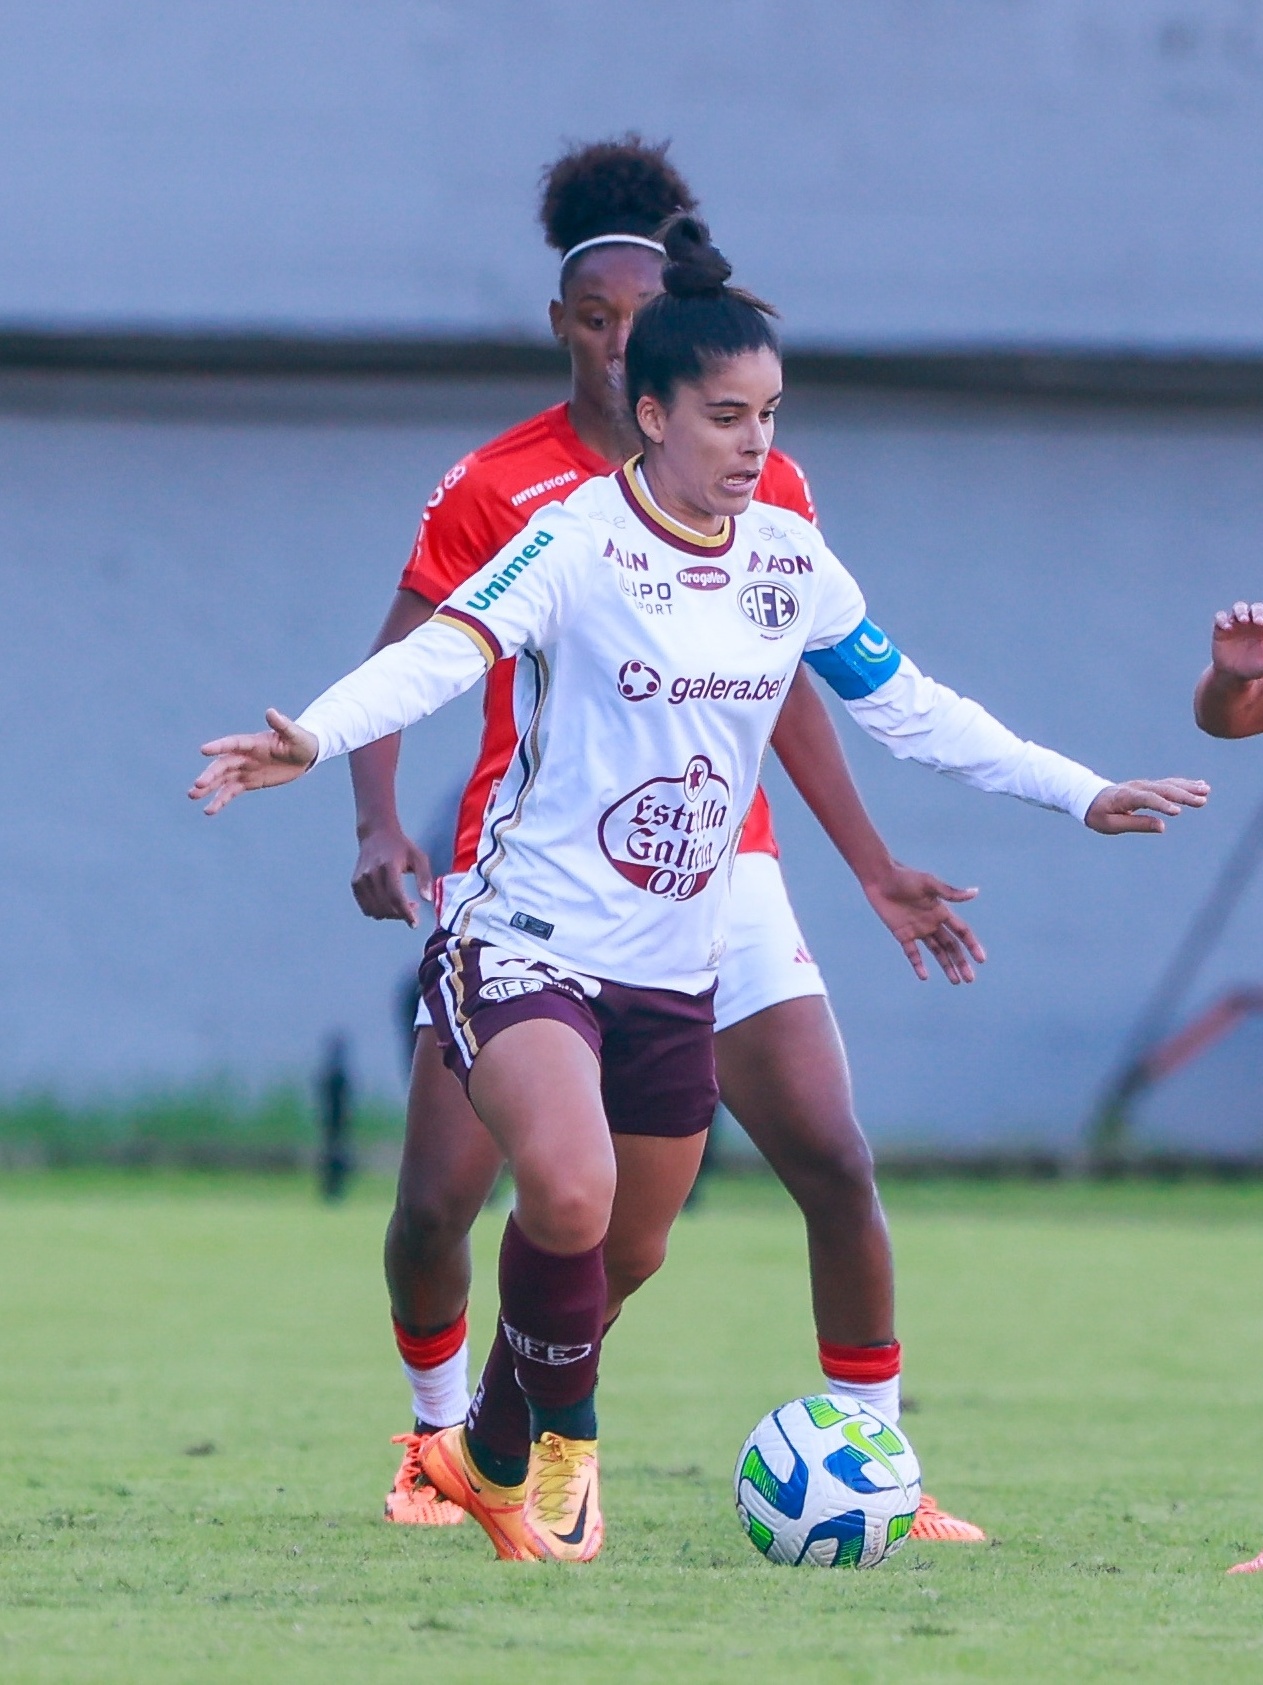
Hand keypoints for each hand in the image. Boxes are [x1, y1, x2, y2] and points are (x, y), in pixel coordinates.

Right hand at [188, 708, 317, 815]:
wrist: (304, 756)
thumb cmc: (301, 741)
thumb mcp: (295, 734)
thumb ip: (282, 725)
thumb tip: (271, 712)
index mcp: (253, 743)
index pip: (233, 744)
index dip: (219, 746)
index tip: (203, 750)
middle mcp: (245, 756)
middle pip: (223, 765)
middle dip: (210, 775)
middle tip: (198, 785)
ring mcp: (245, 769)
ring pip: (222, 779)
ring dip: (208, 788)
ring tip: (192, 796)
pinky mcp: (248, 782)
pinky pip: (231, 792)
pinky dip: (220, 800)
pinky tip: (209, 810)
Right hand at [352, 825, 433, 925]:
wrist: (376, 834)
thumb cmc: (401, 847)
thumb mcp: (418, 857)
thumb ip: (424, 878)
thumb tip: (427, 899)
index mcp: (388, 866)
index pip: (396, 897)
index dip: (405, 913)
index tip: (414, 924)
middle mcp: (371, 874)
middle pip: (385, 906)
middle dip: (401, 914)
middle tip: (413, 908)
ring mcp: (360, 880)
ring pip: (375, 910)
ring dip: (390, 915)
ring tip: (401, 906)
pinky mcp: (355, 884)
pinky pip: (366, 908)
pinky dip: (378, 912)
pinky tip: (389, 904)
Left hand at [862, 865, 986, 984]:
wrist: (880, 878)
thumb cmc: (905, 877)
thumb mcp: (929, 884)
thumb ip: (951, 893)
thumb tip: (975, 892)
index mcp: (942, 911)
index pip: (962, 932)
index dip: (972, 945)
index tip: (981, 960)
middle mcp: (932, 923)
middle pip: (951, 946)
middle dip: (961, 962)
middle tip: (970, 980)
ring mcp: (918, 930)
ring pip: (936, 952)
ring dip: (946, 965)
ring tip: (956, 981)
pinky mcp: (902, 934)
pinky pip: (912, 953)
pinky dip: (918, 964)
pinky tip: (924, 976)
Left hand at [1084, 777, 1209, 834]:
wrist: (1090, 798)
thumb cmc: (1099, 814)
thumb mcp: (1112, 824)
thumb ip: (1137, 824)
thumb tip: (1162, 826)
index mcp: (1126, 796)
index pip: (1147, 799)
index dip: (1162, 805)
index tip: (1177, 812)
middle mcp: (1138, 787)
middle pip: (1163, 789)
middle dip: (1183, 795)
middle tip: (1202, 801)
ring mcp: (1144, 784)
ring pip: (1169, 784)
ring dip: (1188, 787)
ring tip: (1206, 791)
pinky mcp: (1149, 786)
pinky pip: (1169, 783)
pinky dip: (1185, 784)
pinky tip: (1200, 785)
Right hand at [1212, 602, 1262, 680]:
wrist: (1233, 674)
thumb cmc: (1255, 667)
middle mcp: (1252, 621)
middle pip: (1256, 608)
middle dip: (1258, 611)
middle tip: (1258, 621)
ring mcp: (1236, 623)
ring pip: (1239, 607)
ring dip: (1241, 610)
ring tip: (1243, 620)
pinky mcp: (1221, 628)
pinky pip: (1220, 617)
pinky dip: (1222, 619)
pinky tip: (1227, 627)